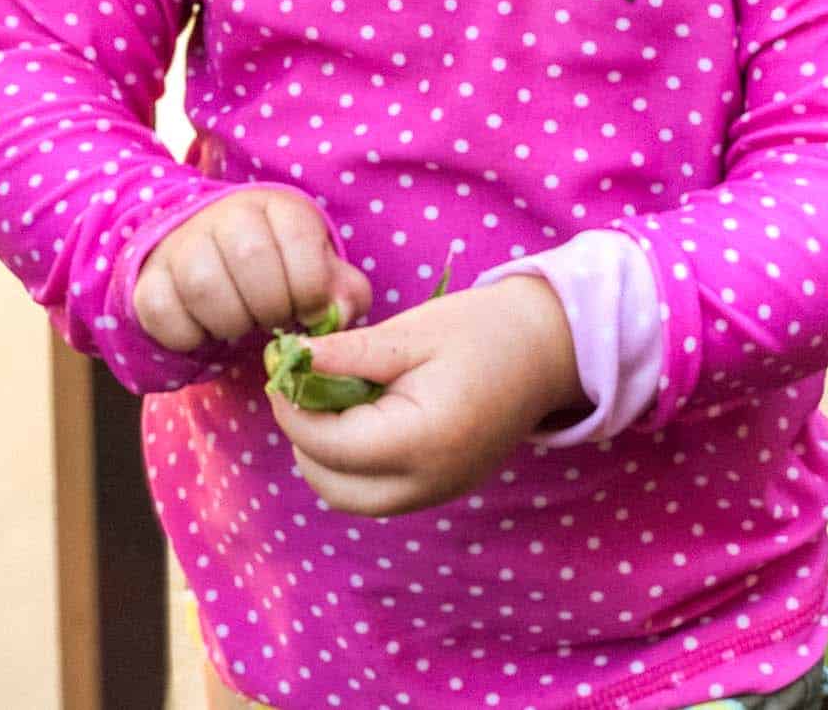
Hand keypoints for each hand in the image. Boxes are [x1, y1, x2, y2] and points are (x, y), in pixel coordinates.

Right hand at [132, 185, 371, 352]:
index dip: (309, 288)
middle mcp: (226, 212)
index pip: (298, 239)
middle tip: (273, 318)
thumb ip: (342, 293)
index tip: (307, 309)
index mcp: (278, 206)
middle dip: (270, 306)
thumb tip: (336, 313)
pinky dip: (188, 336)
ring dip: (231, 322)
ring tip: (242, 322)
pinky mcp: (150, 278)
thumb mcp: (319, 274)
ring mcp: (183, 242)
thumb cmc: (279, 274)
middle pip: (250, 257)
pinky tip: (205, 330)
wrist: (213, 264)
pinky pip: (163, 313)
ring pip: (203, 284)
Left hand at [268, 275, 587, 515]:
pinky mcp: (441, 490)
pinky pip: (377, 493)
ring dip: (324, 456)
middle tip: (300, 384)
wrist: (548, 349)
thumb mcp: (412, 332)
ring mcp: (436, 493)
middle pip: (330, 486)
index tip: (279, 368)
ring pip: (349, 498)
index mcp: (420, 440)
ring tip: (329, 398)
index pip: (327, 444)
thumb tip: (291, 362)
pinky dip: (353, 465)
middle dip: (303, 437)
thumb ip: (348, 355)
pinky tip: (360, 415)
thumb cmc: (482, 329)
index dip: (291, 408)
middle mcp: (427, 482)